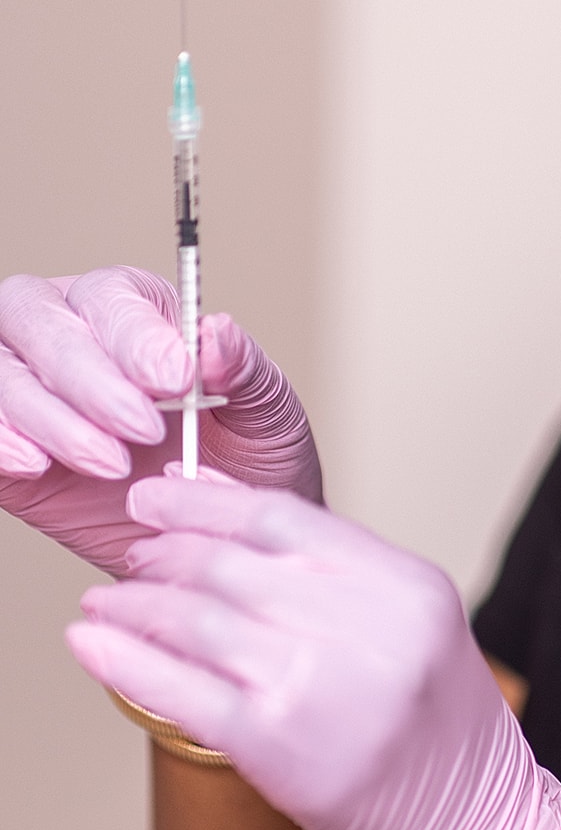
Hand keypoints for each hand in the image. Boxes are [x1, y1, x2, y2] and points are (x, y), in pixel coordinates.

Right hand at [0, 267, 320, 574]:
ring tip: (109, 463)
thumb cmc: (244, 458)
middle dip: (87, 376)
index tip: (176, 379)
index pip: (111, 296)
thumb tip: (217, 331)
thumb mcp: (266, 413)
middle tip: (143, 430)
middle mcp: (67, 332)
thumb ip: (243, 368)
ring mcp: (27, 386)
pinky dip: (1, 438)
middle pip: (37, 317)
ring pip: (1, 371)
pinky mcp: (4, 441)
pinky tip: (37, 464)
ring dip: (48, 415)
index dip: (135, 336)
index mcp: (134, 307)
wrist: (214, 532)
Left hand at [66, 475, 560, 829]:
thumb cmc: (440, 727)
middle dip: (167, 552)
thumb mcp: (414, 623)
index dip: (208, 501)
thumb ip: (337, 573)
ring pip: (199, 620)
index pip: (286, 517)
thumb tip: (229, 524)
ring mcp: (317, 684)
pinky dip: (123, 660)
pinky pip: (179, 689)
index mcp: (406, 585)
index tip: (161, 495)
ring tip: (109, 598)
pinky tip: (90, 639)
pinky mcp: (274, 746)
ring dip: (136, 603)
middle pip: (234, 564)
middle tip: (135, 551)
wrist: (471, 827)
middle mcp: (366, 626)